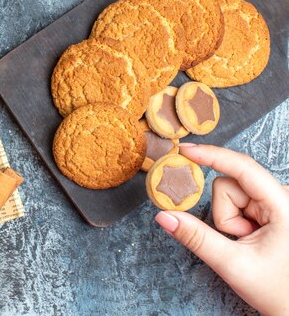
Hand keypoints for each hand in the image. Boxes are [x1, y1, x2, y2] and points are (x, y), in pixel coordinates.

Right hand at [155, 144, 288, 315]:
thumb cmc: (277, 290)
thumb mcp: (233, 264)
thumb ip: (196, 238)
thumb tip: (164, 216)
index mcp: (284, 205)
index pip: (243, 168)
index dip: (212, 155)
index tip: (184, 150)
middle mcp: (282, 197)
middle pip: (229, 185)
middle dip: (224, 213)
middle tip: (240, 240)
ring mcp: (276, 202)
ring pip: (229, 194)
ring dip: (228, 219)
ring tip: (247, 243)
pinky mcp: (269, 208)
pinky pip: (235, 203)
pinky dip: (233, 221)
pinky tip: (249, 239)